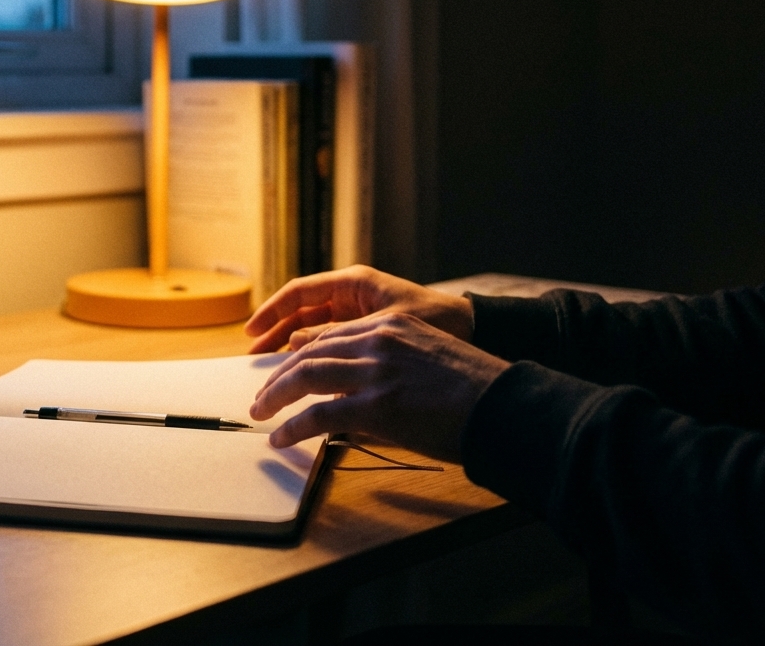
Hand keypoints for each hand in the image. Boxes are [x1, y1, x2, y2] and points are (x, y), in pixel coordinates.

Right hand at [245, 265, 474, 353]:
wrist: (478, 333)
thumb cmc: (442, 321)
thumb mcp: (387, 327)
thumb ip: (341, 335)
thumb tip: (296, 346)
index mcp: (355, 283)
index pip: (299, 293)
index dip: (271, 312)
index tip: (251, 332)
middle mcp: (353, 296)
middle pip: (301, 314)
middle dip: (275, 335)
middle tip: (253, 359)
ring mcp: (360, 316)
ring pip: (313, 332)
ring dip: (291, 351)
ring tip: (271, 375)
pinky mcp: (369, 337)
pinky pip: (332, 346)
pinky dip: (316, 360)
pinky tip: (304, 381)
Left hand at [249, 312, 509, 462]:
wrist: (505, 405)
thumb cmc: (476, 390)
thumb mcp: (429, 358)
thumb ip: (391, 362)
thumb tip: (360, 388)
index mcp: (392, 325)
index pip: (330, 334)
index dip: (300, 353)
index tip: (284, 369)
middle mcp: (379, 340)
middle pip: (309, 352)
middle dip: (278, 375)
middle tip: (262, 395)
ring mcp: (376, 371)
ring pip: (305, 376)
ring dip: (275, 396)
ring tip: (260, 413)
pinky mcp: (377, 406)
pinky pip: (319, 416)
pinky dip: (293, 428)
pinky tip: (281, 440)